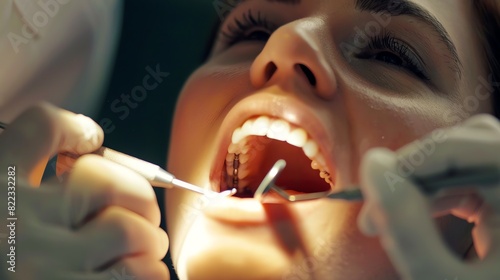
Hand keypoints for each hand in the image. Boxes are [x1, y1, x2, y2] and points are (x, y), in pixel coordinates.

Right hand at [0, 103, 169, 279]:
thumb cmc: (0, 246)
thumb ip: (24, 179)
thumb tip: (87, 150)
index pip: (41, 129)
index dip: (74, 128)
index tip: (88, 137)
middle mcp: (13, 226)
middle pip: (103, 183)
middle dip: (134, 193)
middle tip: (137, 209)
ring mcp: (41, 271)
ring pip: (128, 232)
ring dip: (147, 239)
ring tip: (140, 248)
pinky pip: (135, 279)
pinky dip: (147, 275)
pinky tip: (134, 274)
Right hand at [358, 114, 499, 279]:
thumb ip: (406, 225)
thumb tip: (373, 166)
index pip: (458, 147)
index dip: (407, 163)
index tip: (370, 198)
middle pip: (459, 147)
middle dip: (409, 175)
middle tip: (375, 215)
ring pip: (460, 161)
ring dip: (418, 185)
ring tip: (387, 219)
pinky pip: (464, 182)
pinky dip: (432, 196)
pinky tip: (412, 220)